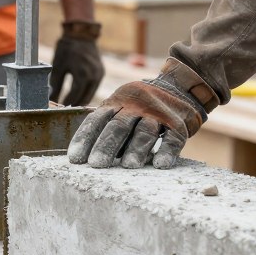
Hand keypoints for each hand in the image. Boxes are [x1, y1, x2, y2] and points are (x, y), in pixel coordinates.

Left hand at [50, 20, 104, 104]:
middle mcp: (93, 75)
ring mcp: (99, 74)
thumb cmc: (66, 50)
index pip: (74, 95)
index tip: (59, 109)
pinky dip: (86, 93)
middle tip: (64, 110)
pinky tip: (78, 97)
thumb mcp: (58, 67)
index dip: (66, 103)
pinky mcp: (101, 72)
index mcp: (82, 74)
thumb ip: (55, 85)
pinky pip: (94, 87)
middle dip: (74, 105)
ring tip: (70, 106)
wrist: (81, 35)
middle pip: (84, 98)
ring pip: (90, 94)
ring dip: (81, 101)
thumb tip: (51, 100)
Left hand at [67, 58, 218, 169]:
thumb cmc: (140, 109)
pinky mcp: (178, 123)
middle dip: (106, 146)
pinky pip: (173, 137)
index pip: (97, 120)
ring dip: (136, 149)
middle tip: (97, 164)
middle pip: (119, 126)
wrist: (180, 88)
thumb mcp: (120, 108)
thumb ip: (106, 127)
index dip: (85, 138)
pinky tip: (160, 164)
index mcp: (116, 102)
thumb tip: (85, 158)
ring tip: (128, 167)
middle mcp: (135, 106)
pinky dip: (167, 151)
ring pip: (145, 131)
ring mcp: (157, 113)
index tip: (75, 159)